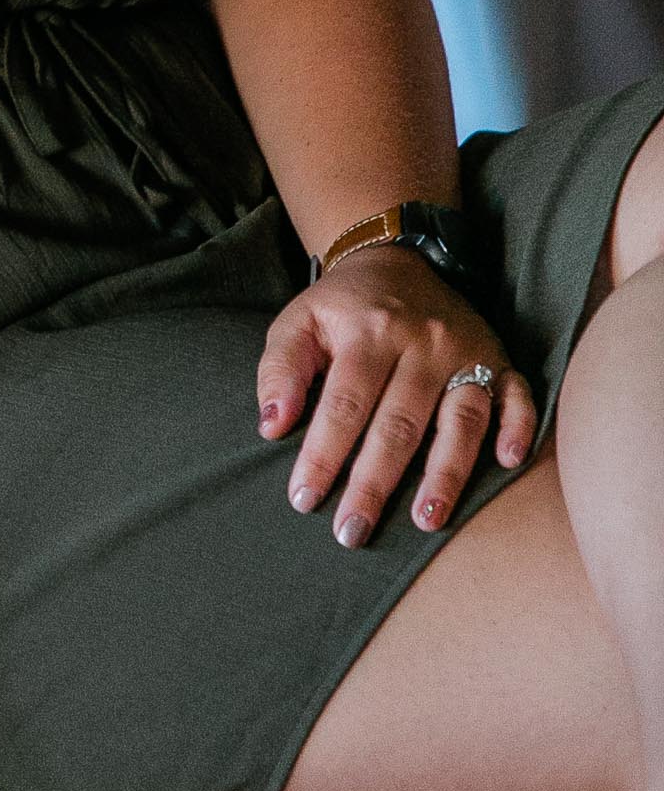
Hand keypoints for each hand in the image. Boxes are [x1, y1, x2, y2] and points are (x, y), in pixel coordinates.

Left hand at [256, 245, 534, 546]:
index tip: (304, 499)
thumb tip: (272, 425)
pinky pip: (518, 395)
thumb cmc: (343, 307)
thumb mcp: (298, 320)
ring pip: (461, 419)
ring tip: (426, 521)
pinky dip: (517, 427)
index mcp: (368, 332)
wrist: (398, 259)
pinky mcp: (500, 358)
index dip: (324, 454)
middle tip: (353, 531)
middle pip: (399, 423)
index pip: (344, 403)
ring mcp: (467, 351)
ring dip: (446, 473)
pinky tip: (506, 463)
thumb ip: (280, 369)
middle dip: (375, 483)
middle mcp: (422, 342)